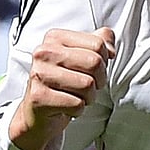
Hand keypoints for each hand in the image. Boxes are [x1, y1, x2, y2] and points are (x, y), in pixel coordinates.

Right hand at [10, 28, 115, 149]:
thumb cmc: (63, 83)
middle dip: (98, 80)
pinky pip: (77, 104)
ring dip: (88, 97)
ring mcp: (40, 74)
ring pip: (87, 85)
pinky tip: (66, 107)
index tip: (93, 71)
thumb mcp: (81, 57)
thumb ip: (99, 43)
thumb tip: (110, 49)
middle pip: (94, 62)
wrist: (38, 112)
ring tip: (76, 96)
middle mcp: (44, 52)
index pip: (98, 44)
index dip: (103, 62)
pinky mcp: (39, 97)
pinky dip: (78, 109)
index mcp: (55, 38)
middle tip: (87, 87)